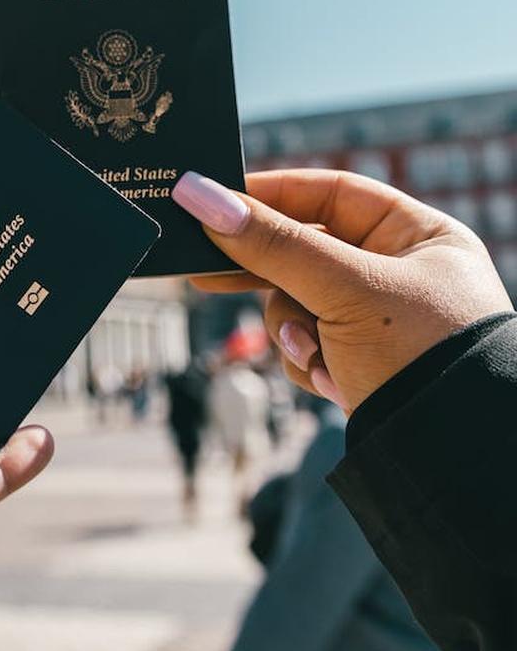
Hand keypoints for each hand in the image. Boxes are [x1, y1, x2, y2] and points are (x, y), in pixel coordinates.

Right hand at [173, 169, 511, 411]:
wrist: (449, 456)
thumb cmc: (419, 355)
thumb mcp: (344, 290)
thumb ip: (272, 244)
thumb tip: (200, 195)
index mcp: (419, 236)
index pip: (333, 194)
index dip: (274, 195)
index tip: (215, 201)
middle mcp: (401, 272)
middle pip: (306, 252)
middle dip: (267, 275)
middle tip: (203, 273)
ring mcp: (379, 320)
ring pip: (296, 303)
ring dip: (293, 331)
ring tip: (313, 355)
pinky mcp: (361, 362)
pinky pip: (308, 345)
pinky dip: (309, 362)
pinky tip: (332, 382)